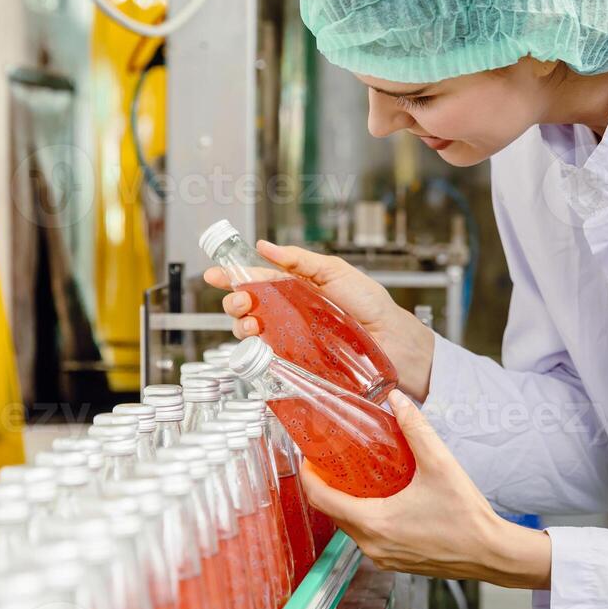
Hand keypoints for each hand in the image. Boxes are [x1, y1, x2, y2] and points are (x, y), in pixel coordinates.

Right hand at [203, 241, 436, 400]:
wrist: (393, 341)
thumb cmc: (371, 305)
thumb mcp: (335, 271)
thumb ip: (301, 260)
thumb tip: (266, 246)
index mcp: (298, 287)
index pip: (259, 279)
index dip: (234, 276)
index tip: (214, 274)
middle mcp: (291, 313)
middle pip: (250, 306)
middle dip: (235, 302)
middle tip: (239, 301)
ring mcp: (293, 338)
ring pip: (253, 332)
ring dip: (242, 325)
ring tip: (249, 323)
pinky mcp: (298, 362)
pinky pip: (268, 357)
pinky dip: (255, 351)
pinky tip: (257, 343)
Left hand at [300, 391, 551, 589]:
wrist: (491, 553)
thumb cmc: (466, 517)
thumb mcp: (439, 464)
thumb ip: (415, 428)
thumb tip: (397, 400)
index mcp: (374, 523)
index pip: (322, 499)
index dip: (309, 476)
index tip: (308, 457)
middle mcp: (372, 545)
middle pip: (333, 513)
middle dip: (327, 485)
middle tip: (331, 460)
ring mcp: (383, 557)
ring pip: (349, 526)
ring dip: (346, 502)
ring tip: (353, 475)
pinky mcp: (395, 561)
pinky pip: (367, 537)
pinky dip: (364, 516)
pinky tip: (379, 497)